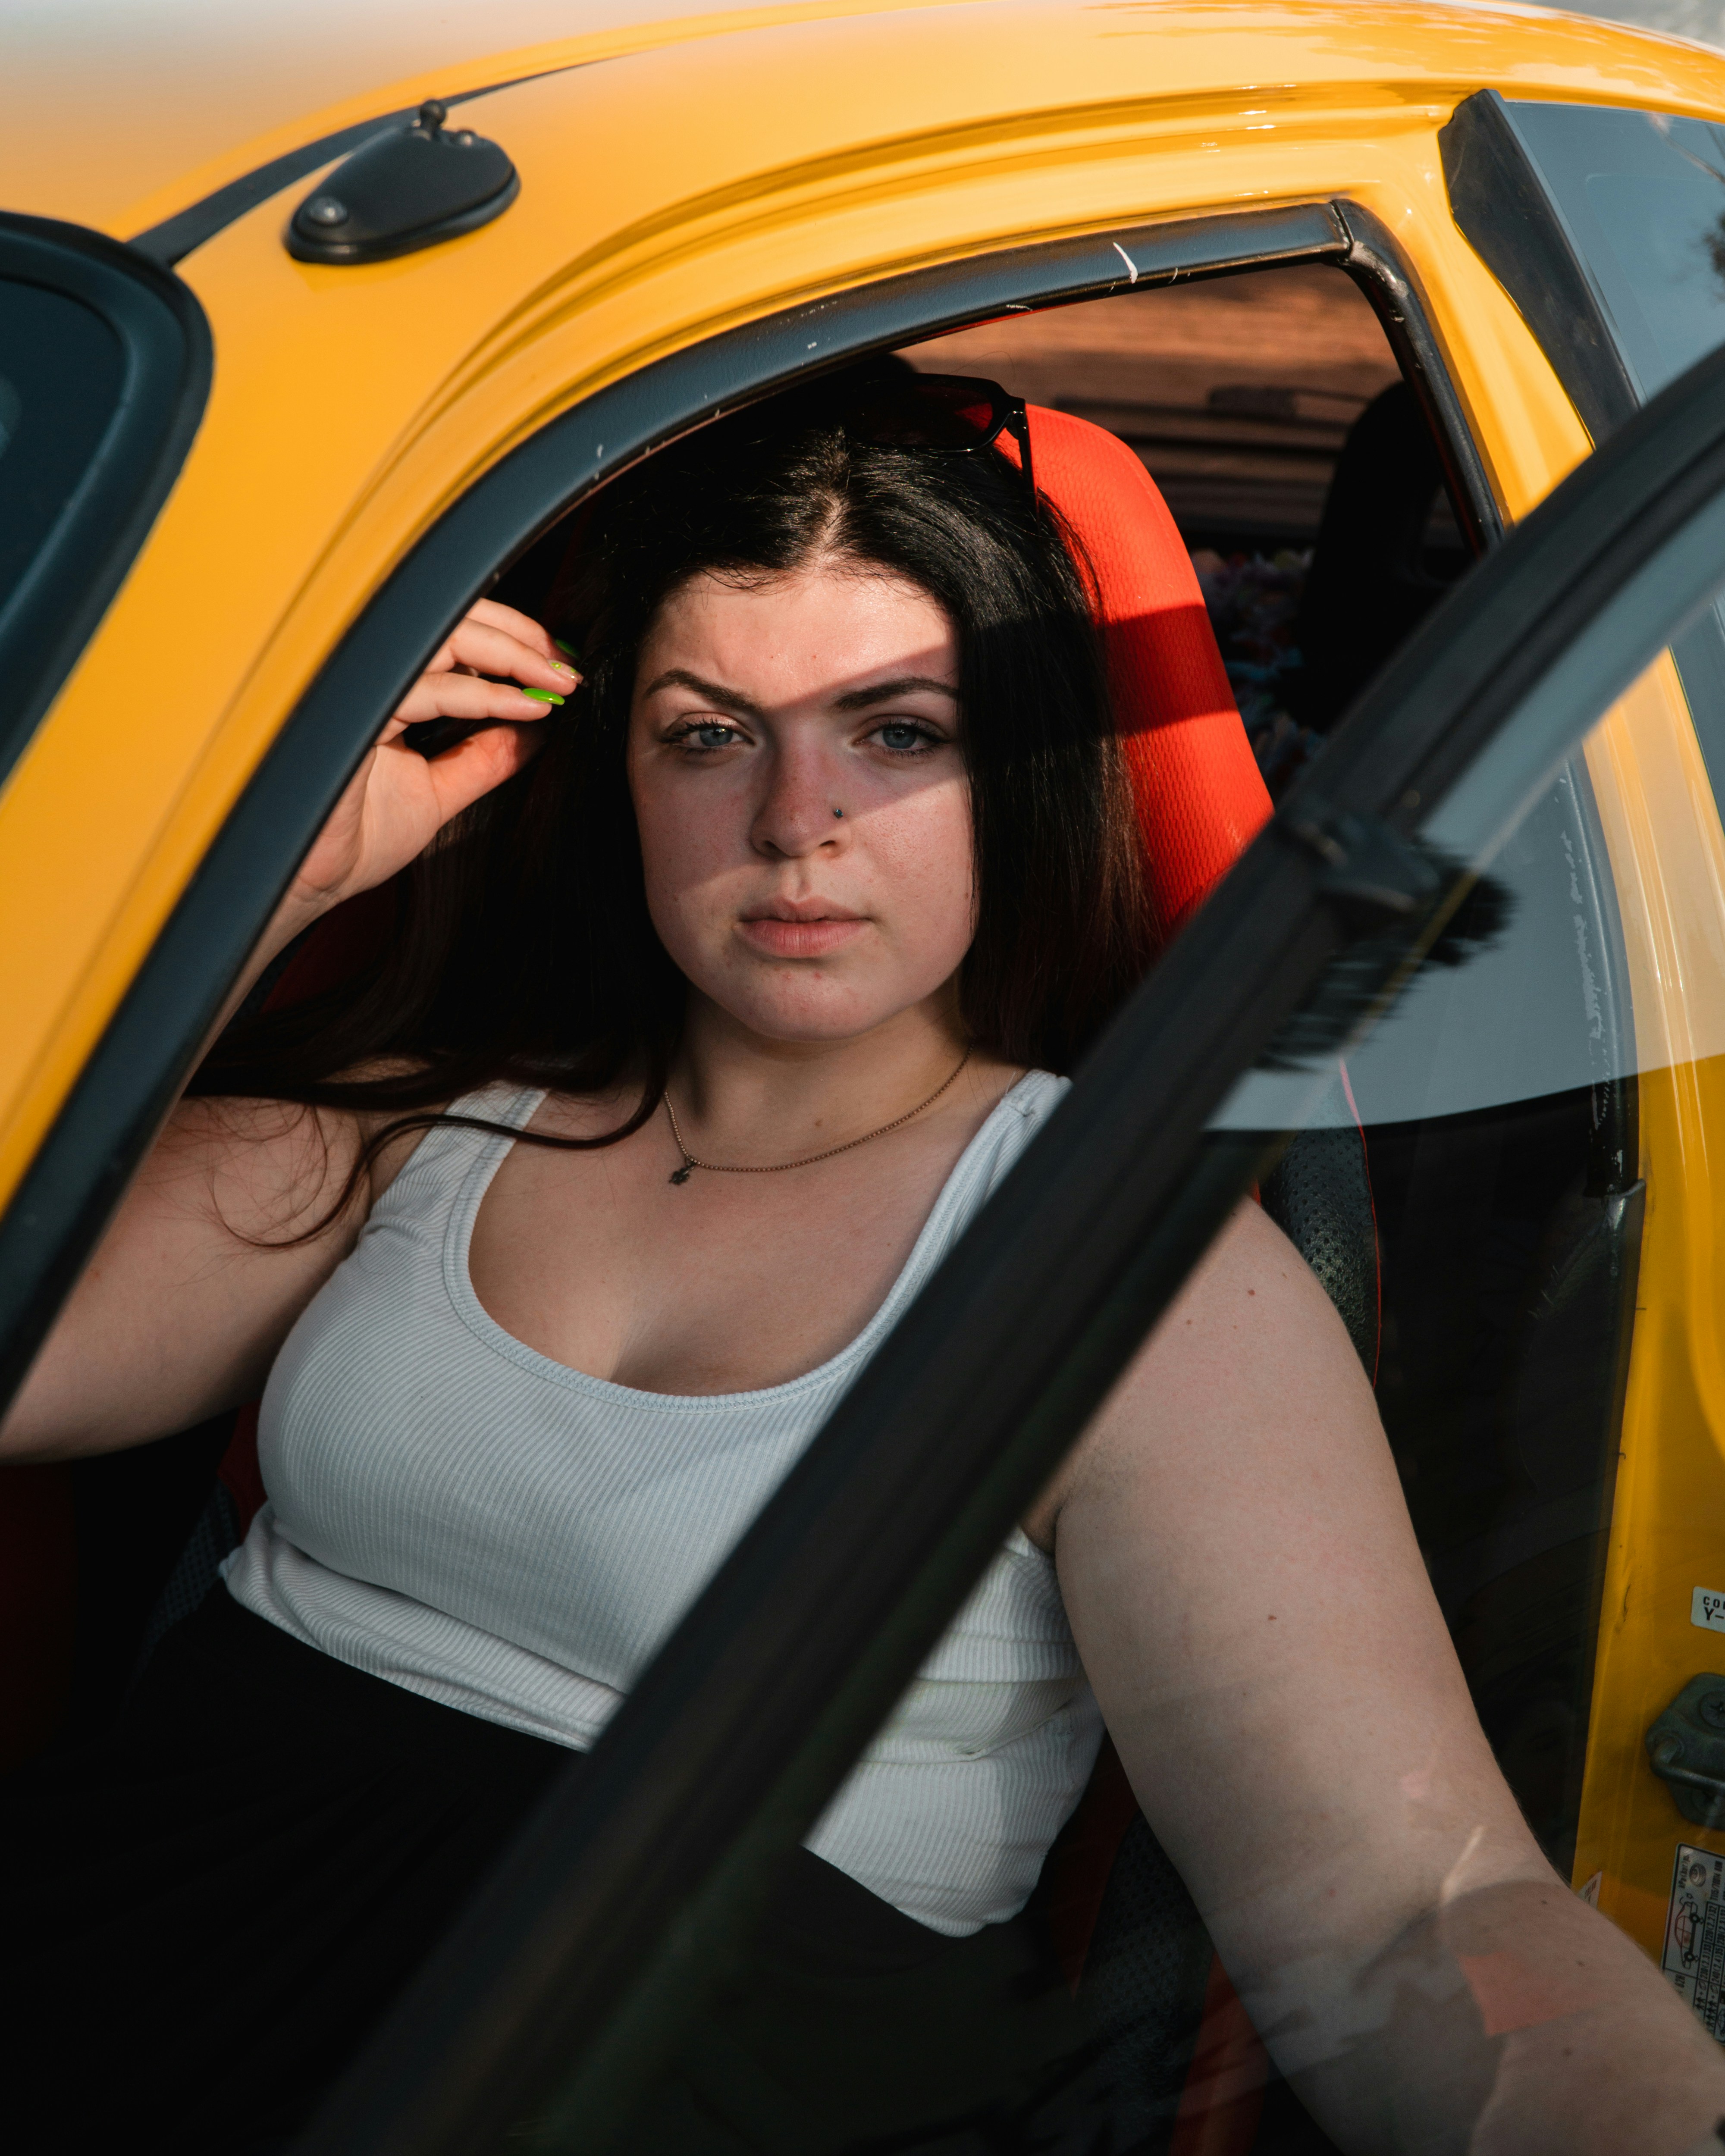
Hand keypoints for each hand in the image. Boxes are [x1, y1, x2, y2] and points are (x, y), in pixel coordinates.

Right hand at [288, 599, 574, 916]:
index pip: (454, 638)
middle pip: (452, 623)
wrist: (312, 881)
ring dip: (511, 657)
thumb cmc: (354, 838)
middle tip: (565, 669)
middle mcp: (374, 682)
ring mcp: (362, 692)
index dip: (511, 644)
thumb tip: (534, 729)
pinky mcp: (355, 716)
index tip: (559, 670)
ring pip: (443, 641)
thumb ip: (483, 758)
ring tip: (555, 683)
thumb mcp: (439, 791)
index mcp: (389, 692)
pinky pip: (428, 689)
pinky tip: (527, 707)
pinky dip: (484, 695)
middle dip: (520, 639)